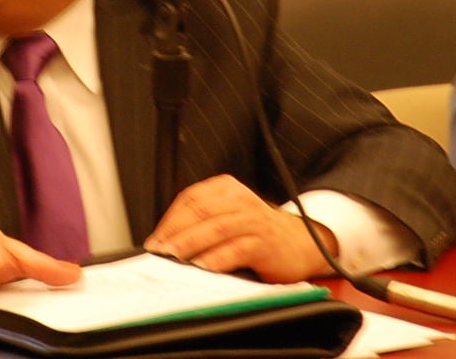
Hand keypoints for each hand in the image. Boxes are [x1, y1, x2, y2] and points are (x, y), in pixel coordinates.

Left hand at [143, 174, 336, 281]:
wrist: (299, 244)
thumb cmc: (257, 233)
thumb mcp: (229, 216)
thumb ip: (202, 222)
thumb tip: (165, 241)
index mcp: (227, 189)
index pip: (190, 199)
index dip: (169, 220)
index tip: (155, 239)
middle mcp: (241, 199)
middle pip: (200, 211)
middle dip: (175, 232)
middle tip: (160, 249)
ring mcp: (254, 219)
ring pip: (216, 228)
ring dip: (191, 244)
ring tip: (175, 257)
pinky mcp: (265, 242)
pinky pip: (237, 249)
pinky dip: (217, 258)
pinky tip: (203, 267)